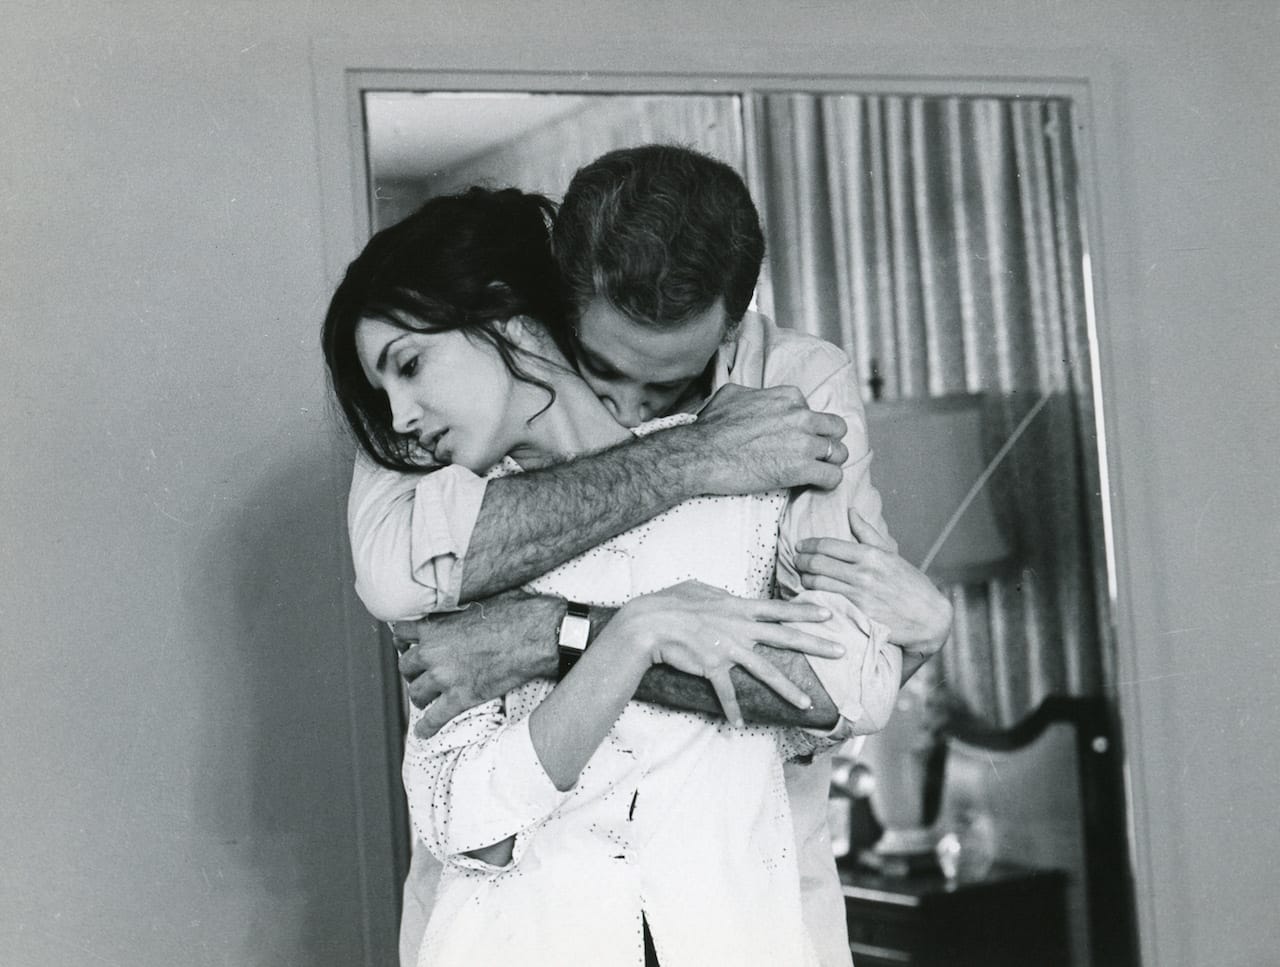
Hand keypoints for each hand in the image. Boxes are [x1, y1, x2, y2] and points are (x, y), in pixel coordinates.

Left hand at [396, 591, 560, 737]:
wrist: (536, 635)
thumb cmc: (516, 612)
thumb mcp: (481, 599)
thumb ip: (461, 607)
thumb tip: (463, 604)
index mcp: (436, 626)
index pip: (401, 633)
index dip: (404, 641)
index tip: (408, 646)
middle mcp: (434, 652)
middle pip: (405, 667)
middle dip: (413, 671)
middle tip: (421, 674)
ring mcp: (446, 677)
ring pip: (417, 693)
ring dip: (420, 696)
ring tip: (426, 699)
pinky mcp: (462, 697)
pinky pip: (435, 717)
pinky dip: (427, 727)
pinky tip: (423, 732)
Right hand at [605, 581, 845, 726]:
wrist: (651, 623)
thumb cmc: (672, 601)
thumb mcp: (699, 588)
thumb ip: (719, 594)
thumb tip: (727, 595)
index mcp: (739, 608)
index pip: (779, 609)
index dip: (805, 611)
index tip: (828, 613)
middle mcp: (740, 629)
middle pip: (785, 638)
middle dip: (815, 644)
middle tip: (841, 651)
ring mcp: (729, 650)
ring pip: (766, 671)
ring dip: (788, 690)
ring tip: (807, 704)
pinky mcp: (713, 668)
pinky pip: (726, 693)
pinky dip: (732, 710)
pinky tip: (738, 726)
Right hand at [677, 384, 848, 494]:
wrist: (701, 454)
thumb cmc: (711, 426)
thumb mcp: (732, 394)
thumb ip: (754, 394)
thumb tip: (754, 397)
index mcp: (787, 397)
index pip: (813, 409)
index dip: (806, 426)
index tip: (795, 437)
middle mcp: (800, 415)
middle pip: (836, 428)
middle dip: (828, 441)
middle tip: (815, 454)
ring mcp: (803, 442)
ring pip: (840, 452)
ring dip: (830, 462)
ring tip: (817, 471)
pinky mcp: (801, 469)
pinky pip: (833, 476)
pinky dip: (827, 482)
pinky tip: (816, 485)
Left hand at [795, 509, 953, 659]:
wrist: (929, 617)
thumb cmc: (910, 584)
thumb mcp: (891, 554)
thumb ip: (868, 533)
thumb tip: (851, 511)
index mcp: (870, 555)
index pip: (828, 545)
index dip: (808, 545)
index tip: (800, 546)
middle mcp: (863, 573)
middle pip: (818, 563)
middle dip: (801, 561)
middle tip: (796, 561)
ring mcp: (860, 595)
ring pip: (818, 584)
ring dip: (804, 580)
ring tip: (803, 578)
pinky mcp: (858, 614)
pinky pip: (827, 602)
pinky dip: (815, 598)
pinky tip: (811, 596)